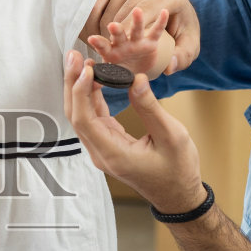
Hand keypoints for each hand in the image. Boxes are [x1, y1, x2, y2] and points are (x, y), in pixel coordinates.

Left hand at [63, 50, 206, 214]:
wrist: (178, 195)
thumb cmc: (178, 170)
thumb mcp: (172, 136)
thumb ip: (150, 108)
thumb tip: (135, 79)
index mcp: (112, 153)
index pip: (84, 119)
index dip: (80, 91)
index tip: (87, 66)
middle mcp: (101, 152)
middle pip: (75, 115)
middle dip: (72, 83)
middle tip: (74, 55)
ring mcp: (103, 149)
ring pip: (82, 115)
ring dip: (80, 87)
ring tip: (82, 60)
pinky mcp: (108, 143)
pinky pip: (94, 117)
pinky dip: (92, 96)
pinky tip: (94, 78)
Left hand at [87, 6, 169, 72]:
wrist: (136, 71)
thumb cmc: (122, 73)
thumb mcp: (114, 79)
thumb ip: (108, 80)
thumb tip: (108, 82)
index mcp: (111, 53)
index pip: (104, 47)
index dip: (98, 43)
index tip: (92, 38)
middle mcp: (123, 45)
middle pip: (119, 36)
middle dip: (116, 30)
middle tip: (113, 25)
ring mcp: (136, 43)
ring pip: (136, 30)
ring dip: (137, 21)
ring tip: (138, 11)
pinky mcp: (150, 43)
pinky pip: (155, 32)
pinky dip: (160, 23)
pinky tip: (164, 12)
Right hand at [101, 0, 199, 73]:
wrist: (168, 14)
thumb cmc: (178, 30)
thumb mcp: (188, 46)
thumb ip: (182, 58)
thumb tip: (169, 66)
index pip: (145, 10)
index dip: (131, 27)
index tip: (123, 43)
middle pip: (126, 11)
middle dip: (120, 33)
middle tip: (119, 48)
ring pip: (111, 10)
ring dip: (109, 30)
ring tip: (116, 41)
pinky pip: (98, 4)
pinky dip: (97, 20)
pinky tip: (104, 31)